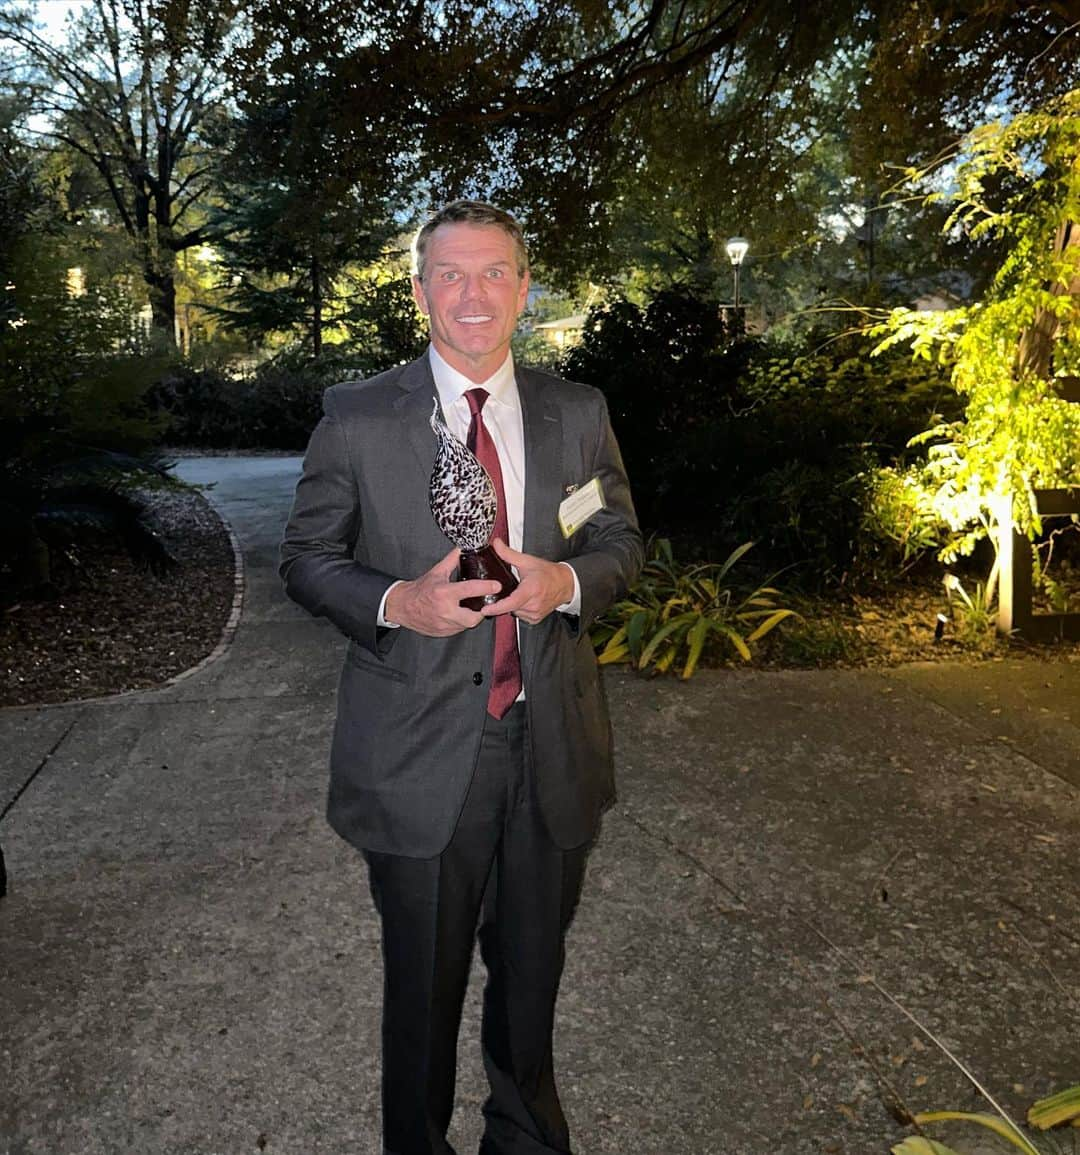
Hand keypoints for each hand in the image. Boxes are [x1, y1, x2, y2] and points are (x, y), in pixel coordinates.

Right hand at [385, 548, 500, 635]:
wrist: (402, 606)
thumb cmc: (419, 590)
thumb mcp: (436, 572)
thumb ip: (452, 560)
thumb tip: (462, 549)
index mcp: (444, 593)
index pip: (470, 589)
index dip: (486, 587)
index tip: (496, 586)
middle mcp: (445, 610)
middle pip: (474, 617)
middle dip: (480, 611)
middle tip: (480, 603)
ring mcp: (444, 624)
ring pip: (467, 625)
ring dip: (470, 617)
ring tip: (466, 607)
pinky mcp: (443, 633)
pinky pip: (458, 630)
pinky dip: (461, 623)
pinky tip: (458, 615)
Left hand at [480, 539, 574, 625]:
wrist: (565, 583)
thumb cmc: (549, 573)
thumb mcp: (528, 561)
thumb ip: (509, 554)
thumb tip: (496, 544)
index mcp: (531, 590)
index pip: (511, 602)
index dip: (497, 607)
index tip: (485, 609)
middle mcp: (533, 604)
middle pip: (510, 607)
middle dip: (505, 600)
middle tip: (511, 588)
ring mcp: (535, 613)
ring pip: (514, 612)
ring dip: (513, 604)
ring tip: (520, 593)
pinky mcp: (536, 618)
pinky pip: (521, 616)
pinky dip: (519, 609)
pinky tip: (524, 600)